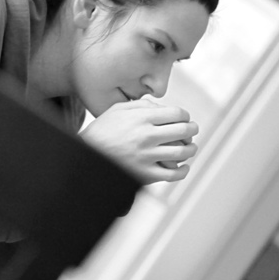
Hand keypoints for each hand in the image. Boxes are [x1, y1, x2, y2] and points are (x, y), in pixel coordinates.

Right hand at [79, 100, 199, 183]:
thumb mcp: (118, 110)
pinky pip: (173, 174)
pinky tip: (183, 166)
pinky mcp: (145, 174)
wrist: (85, 155)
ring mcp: (147, 156)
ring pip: (183, 152)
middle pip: (184, 131)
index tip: (184, 119)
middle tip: (192, 131)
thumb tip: (162, 107)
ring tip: (190, 148)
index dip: (185, 115)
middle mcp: (147, 136)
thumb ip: (141, 105)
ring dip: (191, 149)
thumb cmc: (102, 130)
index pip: (178, 114)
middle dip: (192, 129)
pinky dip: (184, 170)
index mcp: (142, 118)